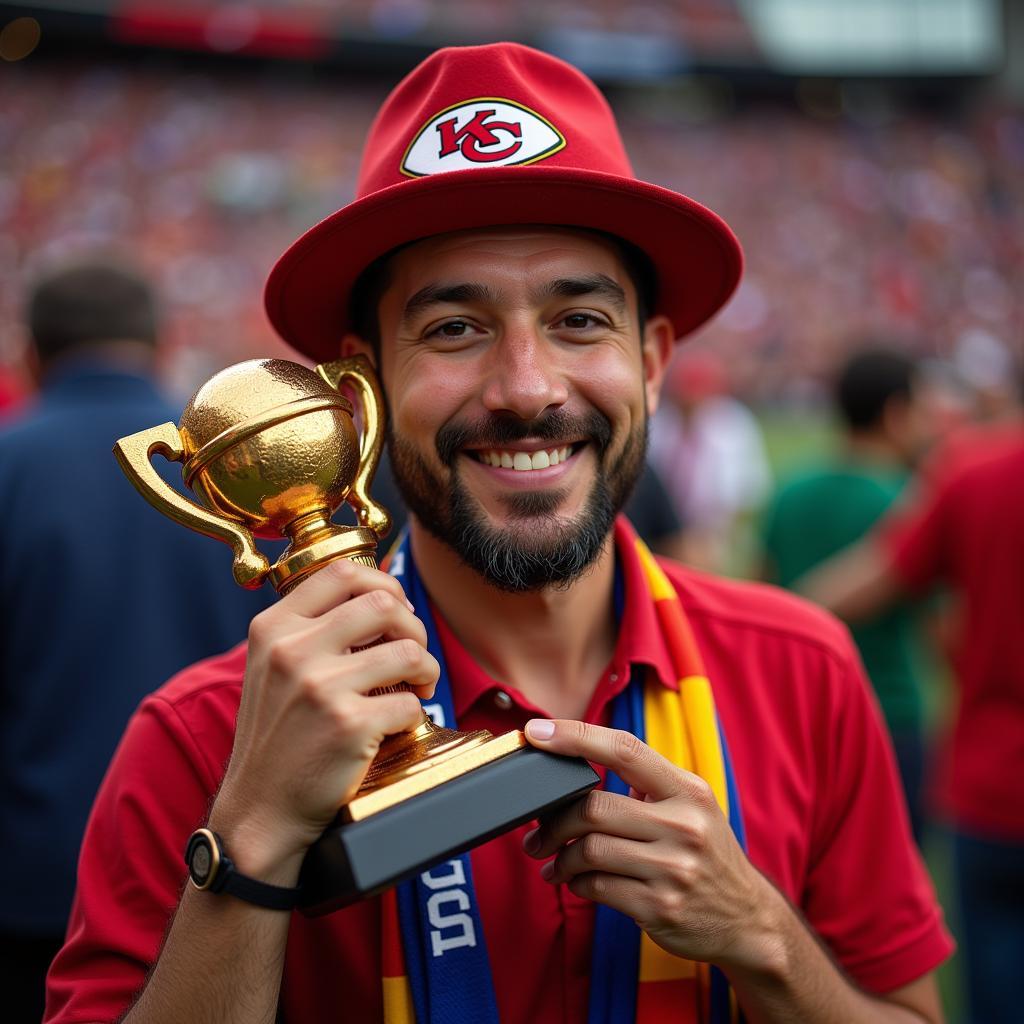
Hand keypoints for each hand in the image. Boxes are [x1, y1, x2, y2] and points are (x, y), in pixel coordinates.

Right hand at [211, 559, 438, 878]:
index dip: (383, 583)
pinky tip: (396, 725)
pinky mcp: (348, 725)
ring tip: (416, 686)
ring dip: (426, 669)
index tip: (396, 611)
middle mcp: (292, 650)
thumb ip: (312, 629)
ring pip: (408, 650)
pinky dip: (414, 714)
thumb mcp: (272, 667)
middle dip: (414, 627)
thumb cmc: (277, 738)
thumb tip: (381, 597)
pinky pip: (410, 701)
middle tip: (413, 653)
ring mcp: (320, 687)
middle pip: (383, 603)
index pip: (342, 572)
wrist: (260, 811)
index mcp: (273, 627)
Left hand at [522, 720, 783, 971]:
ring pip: (589, 851)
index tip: (536, 732)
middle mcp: (683, 825)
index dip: (575, 736)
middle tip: (537, 833)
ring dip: (560, 857)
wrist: (747, 918)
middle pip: (594, 808)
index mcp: (687, 790)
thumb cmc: (704, 852)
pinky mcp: (660, 907)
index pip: (624, 749)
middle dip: (554, 821)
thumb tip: (577, 763)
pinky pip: (597, 887)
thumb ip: (645, 783)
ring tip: (552, 862)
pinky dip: (576, 883)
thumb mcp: (691, 807)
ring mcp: (673, 869)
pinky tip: (576, 882)